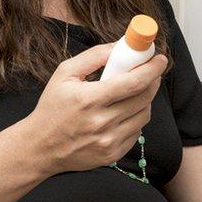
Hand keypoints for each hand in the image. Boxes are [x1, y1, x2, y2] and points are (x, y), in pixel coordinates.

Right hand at [26, 43, 166, 174]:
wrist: (40, 147)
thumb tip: (119, 46)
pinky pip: (136, 132)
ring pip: (144, 115)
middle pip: (144, 98)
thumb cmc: (51, 108)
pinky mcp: (112, 155)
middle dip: (153, 81)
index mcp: (90, 100)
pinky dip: (135, 119)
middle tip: (152, 72)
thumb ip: (93, 57)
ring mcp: (108, 141)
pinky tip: (123, 113)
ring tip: (133, 92)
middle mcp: (102, 122)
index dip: (153, 68)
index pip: (134, 82)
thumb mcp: (64, 74)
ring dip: (145, 100)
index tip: (161, 59)